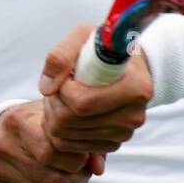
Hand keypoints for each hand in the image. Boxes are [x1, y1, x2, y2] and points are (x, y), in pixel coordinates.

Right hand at [0, 99, 95, 182]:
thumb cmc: (36, 122)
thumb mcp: (57, 120)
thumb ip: (82, 139)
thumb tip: (98, 168)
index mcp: (18, 121)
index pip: (52, 151)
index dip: (77, 159)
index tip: (86, 156)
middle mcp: (2, 145)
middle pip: (51, 178)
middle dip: (77, 179)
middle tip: (86, 173)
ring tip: (78, 182)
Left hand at [38, 23, 153, 168]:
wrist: (126, 66)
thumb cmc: (105, 48)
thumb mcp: (84, 36)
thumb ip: (61, 55)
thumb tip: (47, 88)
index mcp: (135, 88)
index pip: (82, 103)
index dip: (62, 90)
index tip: (65, 75)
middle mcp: (133, 116)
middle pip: (71, 122)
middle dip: (54, 102)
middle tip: (59, 86)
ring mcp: (124, 133)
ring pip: (66, 136)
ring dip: (55, 115)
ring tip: (65, 95)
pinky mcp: (112, 144)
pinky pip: (70, 146)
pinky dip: (61, 130)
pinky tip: (69, 110)